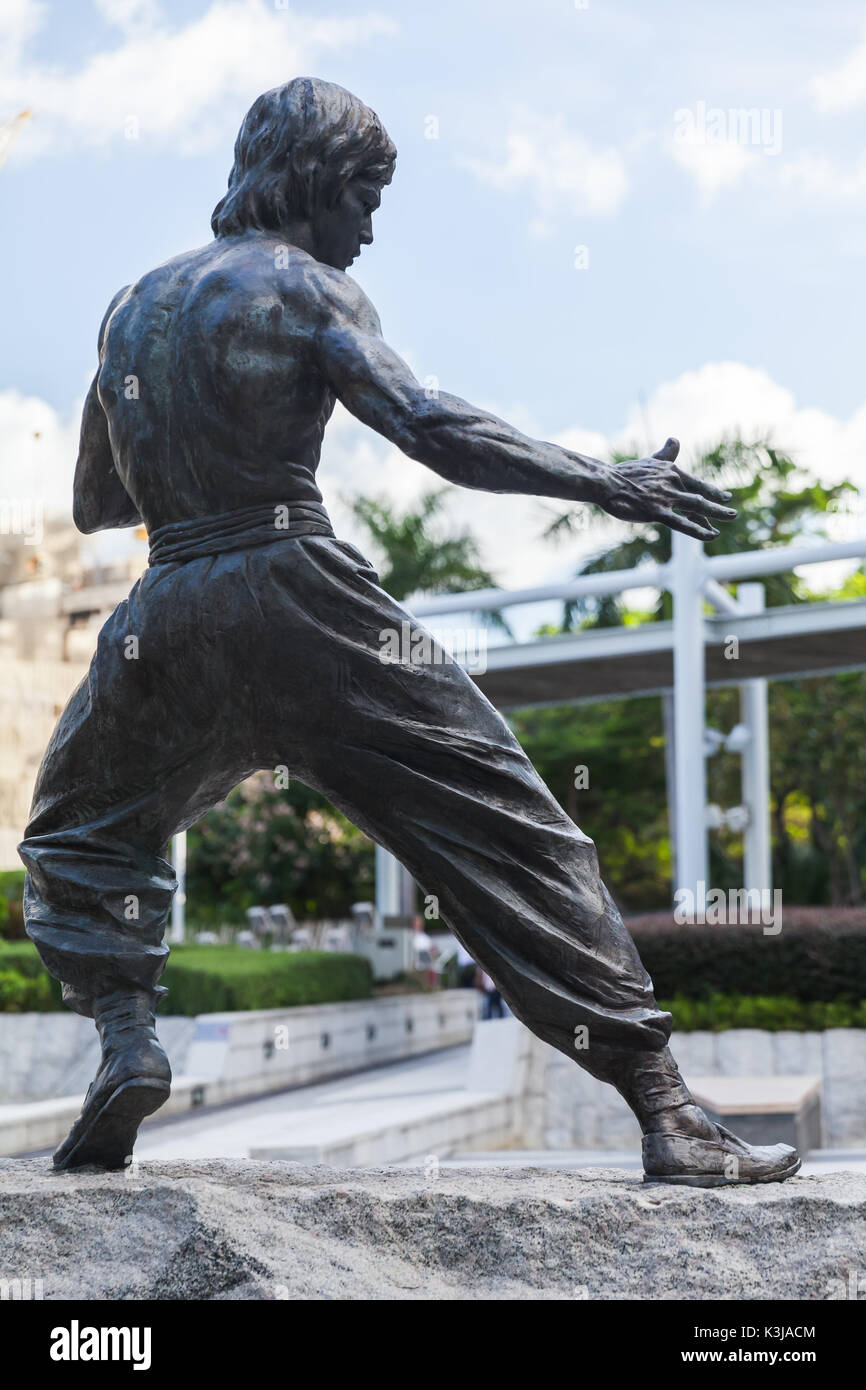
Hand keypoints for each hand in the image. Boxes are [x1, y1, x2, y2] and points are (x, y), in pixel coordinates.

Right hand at [600, 437, 735, 540]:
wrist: (606, 482)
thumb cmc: (625, 473)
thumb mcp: (650, 461)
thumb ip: (666, 454)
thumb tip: (675, 439)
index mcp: (672, 472)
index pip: (696, 483)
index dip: (712, 491)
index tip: (724, 496)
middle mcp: (673, 483)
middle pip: (701, 496)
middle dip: (719, 505)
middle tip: (732, 513)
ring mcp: (666, 498)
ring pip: (697, 507)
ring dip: (716, 514)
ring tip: (730, 520)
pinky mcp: (657, 512)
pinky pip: (682, 523)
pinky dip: (699, 530)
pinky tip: (712, 535)